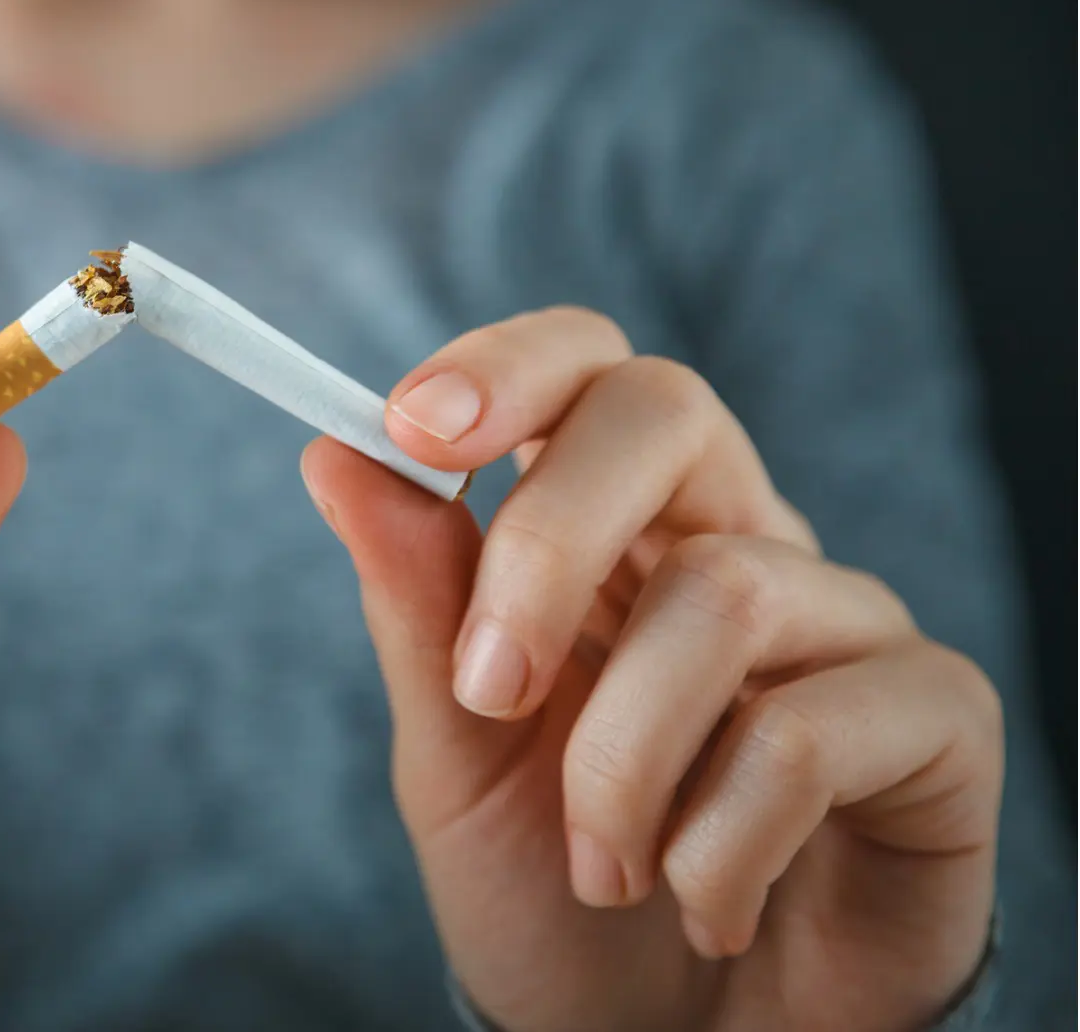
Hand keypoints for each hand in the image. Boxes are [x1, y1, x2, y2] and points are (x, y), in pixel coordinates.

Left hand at [301, 308, 1000, 1031]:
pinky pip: (815, 729)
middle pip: (666, 411)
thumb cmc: (557, 895)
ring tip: (604, 869)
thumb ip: (416, 610)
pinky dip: (719, 842)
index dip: (506, 366)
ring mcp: (843, 626)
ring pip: (724, 591)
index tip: (409, 426)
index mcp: (613, 535)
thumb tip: (334, 455)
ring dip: (620, 760)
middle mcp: (735, 547)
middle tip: (489, 697)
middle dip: (544, 544)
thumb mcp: (456, 759)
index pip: (585, 367)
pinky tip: (701, 902)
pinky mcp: (934, 721)